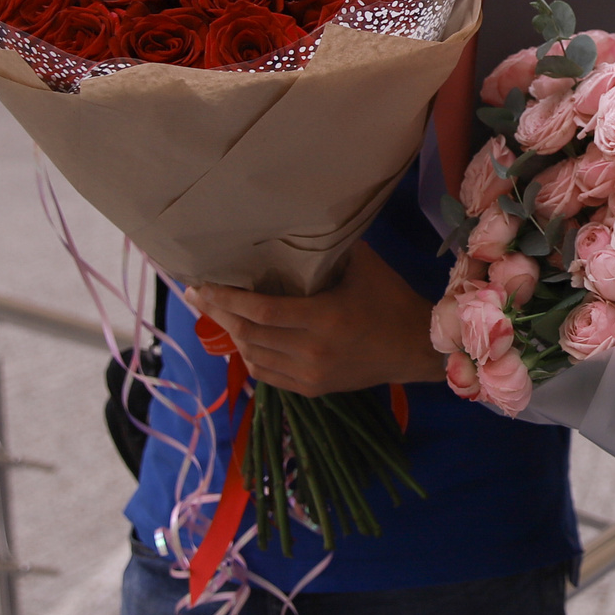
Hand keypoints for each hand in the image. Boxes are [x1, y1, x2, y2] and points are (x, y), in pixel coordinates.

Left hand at [186, 242, 441, 395]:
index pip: (261, 311)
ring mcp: (310, 374)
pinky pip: (267, 375)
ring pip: (253, 356)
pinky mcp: (312, 388)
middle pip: (249, 334)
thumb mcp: (364, 266)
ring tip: (217, 313)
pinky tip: (242, 339)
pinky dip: (249, 356)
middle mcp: (312, 351)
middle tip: (197, 295)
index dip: (228, 299)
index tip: (203, 285)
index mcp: (324, 318)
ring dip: (231, 334)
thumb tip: (297, 225)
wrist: (416, 348)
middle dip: (219, 313)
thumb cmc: (390, 300)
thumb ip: (330, 250)